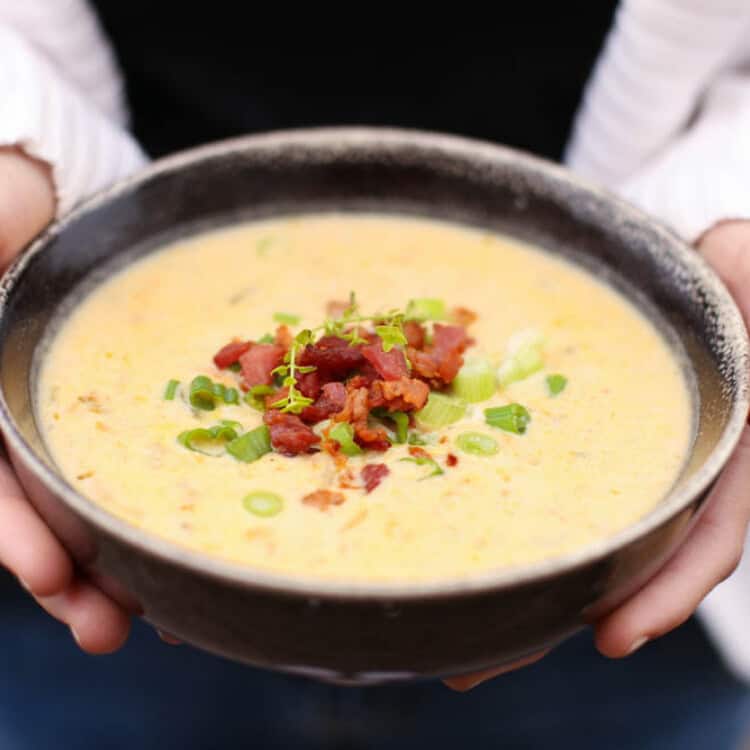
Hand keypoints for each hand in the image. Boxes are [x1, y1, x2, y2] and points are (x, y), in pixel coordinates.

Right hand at [0, 147, 129, 652]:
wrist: (42, 186)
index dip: (14, 531)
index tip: (51, 573)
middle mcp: (29, 413)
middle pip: (44, 510)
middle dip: (73, 575)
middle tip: (108, 631)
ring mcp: (86, 410)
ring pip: (98, 495)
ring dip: (123, 557)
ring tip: (158, 618)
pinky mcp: (142, 397)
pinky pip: (157, 451)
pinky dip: (172, 497)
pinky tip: (202, 536)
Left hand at [446, 219, 749, 689]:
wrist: (678, 278)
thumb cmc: (721, 277)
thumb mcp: (748, 265)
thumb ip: (749, 275)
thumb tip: (745, 255)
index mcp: (721, 449)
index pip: (708, 534)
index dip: (667, 588)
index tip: (615, 636)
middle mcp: (664, 472)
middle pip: (615, 563)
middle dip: (547, 621)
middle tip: (471, 670)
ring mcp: (612, 468)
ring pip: (568, 544)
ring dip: (512, 598)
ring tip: (445, 642)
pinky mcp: (562, 451)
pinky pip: (527, 495)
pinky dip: (496, 532)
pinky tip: (454, 558)